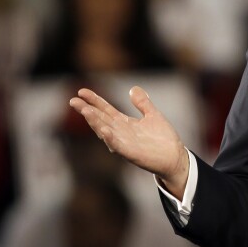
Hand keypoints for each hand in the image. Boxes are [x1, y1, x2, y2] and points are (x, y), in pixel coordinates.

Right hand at [68, 86, 189, 197]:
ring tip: (85, 111)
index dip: (94, 100)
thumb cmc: (163, 139)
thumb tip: (133, 88)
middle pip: (101, 119)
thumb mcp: (153, 115)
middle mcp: (121, 133)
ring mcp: (124, 143)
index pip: (106, 109)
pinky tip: (104, 131)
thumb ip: (143, 103)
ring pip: (105, 131)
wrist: (175, 157)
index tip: (82, 91)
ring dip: (95, 122)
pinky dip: (110, 138)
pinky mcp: (131, 153)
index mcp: (125, 123)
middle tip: (73, 101)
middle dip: (87, 110)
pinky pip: (118, 146)